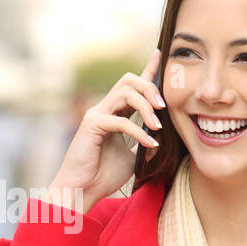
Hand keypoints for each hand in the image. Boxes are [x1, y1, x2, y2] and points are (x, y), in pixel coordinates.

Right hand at [46, 49, 163, 214]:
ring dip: (146, 105)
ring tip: (158, 125)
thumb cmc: (103, 175)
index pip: (133, 86)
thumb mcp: (133, 157)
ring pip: (125, 92)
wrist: (82, 190)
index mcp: (114, 113)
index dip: (147, 69)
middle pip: (129, 80)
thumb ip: (144, 143)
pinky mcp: (92, 125)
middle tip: (164, 106)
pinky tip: (150, 144)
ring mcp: (96, 115)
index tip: (160, 55)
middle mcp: (104, 109)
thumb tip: (162, 137)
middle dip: (150, 87)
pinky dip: (138, 132)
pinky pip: (120, 121)